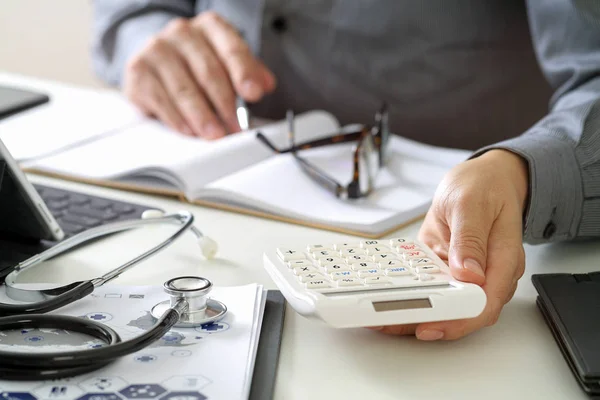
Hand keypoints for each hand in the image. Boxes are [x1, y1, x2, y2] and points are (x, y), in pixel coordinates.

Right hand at [123, 12, 275, 138]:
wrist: (156, 61)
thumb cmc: (197, 65)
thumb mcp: (227, 64)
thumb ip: (248, 73)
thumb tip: (266, 85)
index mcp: (210, 27)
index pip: (231, 49)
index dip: (244, 73)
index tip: (254, 94)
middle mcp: (182, 32)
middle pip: (209, 72)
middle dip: (225, 105)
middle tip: (236, 128)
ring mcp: (157, 49)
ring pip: (184, 89)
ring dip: (203, 117)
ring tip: (215, 135)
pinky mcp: (138, 71)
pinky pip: (161, 100)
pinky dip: (178, 119)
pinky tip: (189, 131)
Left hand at [372, 149, 528, 339]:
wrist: (484, 178)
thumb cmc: (482, 187)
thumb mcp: (470, 204)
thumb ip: (470, 239)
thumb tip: (469, 274)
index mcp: (502, 258)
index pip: (486, 303)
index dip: (458, 320)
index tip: (430, 325)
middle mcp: (489, 273)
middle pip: (466, 312)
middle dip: (432, 324)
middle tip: (393, 324)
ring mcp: (470, 274)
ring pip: (449, 306)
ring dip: (419, 315)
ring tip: (385, 319)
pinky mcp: (451, 269)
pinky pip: (436, 289)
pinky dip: (415, 298)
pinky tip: (392, 302)